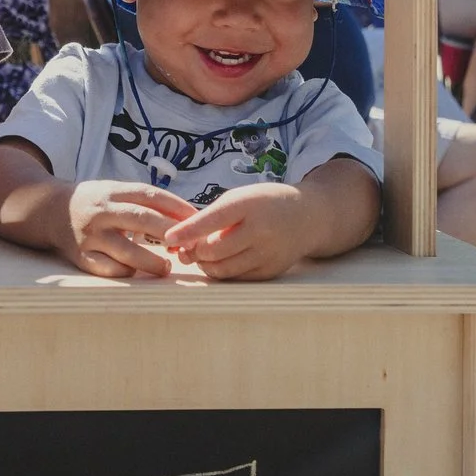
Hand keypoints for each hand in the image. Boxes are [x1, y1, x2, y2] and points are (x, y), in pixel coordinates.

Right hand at [60, 180, 197, 277]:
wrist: (50, 211)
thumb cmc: (95, 203)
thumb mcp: (115, 191)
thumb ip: (144, 202)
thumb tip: (188, 216)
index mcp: (113, 191)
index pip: (151, 195)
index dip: (177, 206)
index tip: (197, 219)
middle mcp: (102, 211)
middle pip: (142, 219)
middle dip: (170, 233)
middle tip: (191, 245)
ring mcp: (91, 235)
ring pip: (126, 251)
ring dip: (152, 261)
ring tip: (168, 268)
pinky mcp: (81, 257)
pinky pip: (108, 269)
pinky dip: (126, 271)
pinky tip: (137, 272)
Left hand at [162, 184, 321, 280]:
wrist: (308, 217)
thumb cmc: (265, 203)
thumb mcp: (240, 198)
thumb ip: (213, 216)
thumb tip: (181, 239)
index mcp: (249, 205)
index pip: (212, 220)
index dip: (187, 231)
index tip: (168, 237)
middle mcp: (260, 230)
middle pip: (214, 250)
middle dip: (194, 251)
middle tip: (183, 249)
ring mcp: (268, 254)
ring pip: (223, 269)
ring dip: (205, 265)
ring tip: (199, 255)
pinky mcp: (270, 271)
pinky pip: (237, 278)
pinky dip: (222, 272)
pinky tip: (218, 262)